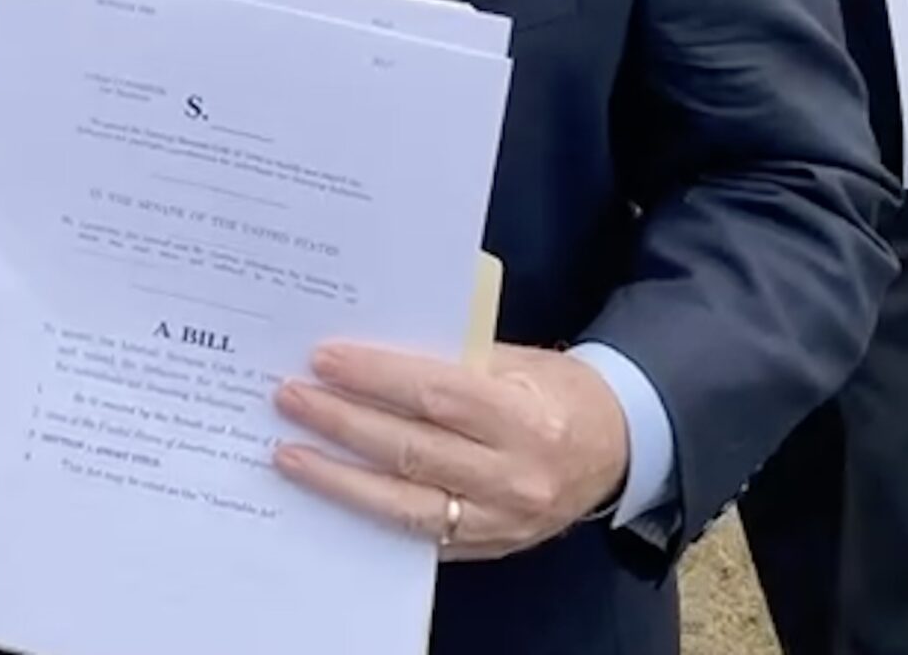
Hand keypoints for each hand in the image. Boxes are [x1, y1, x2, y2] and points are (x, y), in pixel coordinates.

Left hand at [272, 342, 628, 560]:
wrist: (618, 446)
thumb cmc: (558, 390)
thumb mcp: (515, 361)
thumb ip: (449, 362)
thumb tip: (367, 358)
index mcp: (524, 417)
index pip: (435, 395)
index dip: (374, 377)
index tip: (323, 359)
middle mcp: (513, 476)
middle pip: (410, 450)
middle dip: (341, 423)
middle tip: (289, 398)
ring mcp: (501, 521)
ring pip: (405, 504)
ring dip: (339, 478)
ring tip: (291, 453)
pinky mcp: (489, 548)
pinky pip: (419, 536)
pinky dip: (370, 513)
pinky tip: (332, 492)